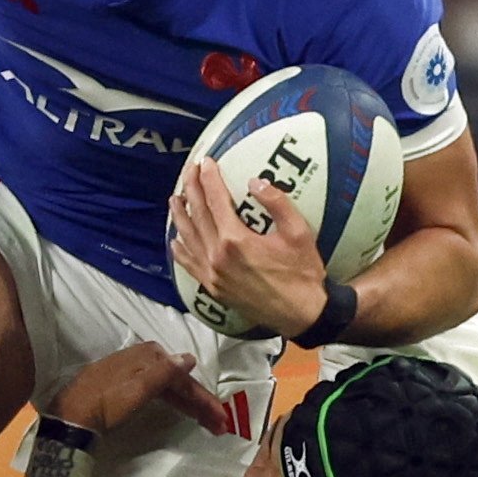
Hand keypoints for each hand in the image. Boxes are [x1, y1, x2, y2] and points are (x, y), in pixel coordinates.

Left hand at [50, 344, 232, 436]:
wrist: (72, 415)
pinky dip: (173, 400)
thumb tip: (189, 358)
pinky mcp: (125, 385)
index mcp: (149, 356)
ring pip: (169, 387)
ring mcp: (133, 371)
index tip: (221, 418)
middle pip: (179, 381)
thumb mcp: (138, 389)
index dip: (204, 398)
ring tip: (207, 422)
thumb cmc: (106, 402)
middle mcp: (143, 358)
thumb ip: (165, 373)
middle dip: (200, 402)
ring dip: (189, 403)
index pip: (184, 378)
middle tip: (219, 425)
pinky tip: (181, 407)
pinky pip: (158, 390)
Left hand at [168, 157, 327, 336]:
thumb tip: (255, 181)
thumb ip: (276, 203)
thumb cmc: (303, 273)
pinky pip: (190, 265)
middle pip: (197, 215)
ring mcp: (212, 274)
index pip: (216, 200)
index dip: (209, 178)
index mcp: (236, 240)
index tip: (206, 162)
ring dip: (180, 216)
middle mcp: (217, 256)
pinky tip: (175, 239)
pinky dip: (180, 250)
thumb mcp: (298, 233)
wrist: (301, 314)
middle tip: (189, 171)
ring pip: (188, 238)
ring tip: (174, 199)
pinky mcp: (213, 288)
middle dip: (191, 189)